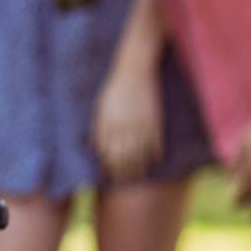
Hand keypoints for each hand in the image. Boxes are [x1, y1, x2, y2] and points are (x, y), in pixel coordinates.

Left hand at [92, 64, 163, 182]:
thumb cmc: (114, 89)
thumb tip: (95, 149)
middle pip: (122, 160)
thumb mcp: (101, 108)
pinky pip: (155, 146)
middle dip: (122, 173)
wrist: (134, 71)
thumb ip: (98, 129)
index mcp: (107, 125)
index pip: (107, 155)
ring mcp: (139, 127)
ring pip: (139, 157)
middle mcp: (122, 129)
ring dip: (139, 169)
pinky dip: (155, 156)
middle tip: (125, 179)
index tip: (110, 174)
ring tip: (140, 175)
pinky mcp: (154, 123)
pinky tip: (155, 161)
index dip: (108, 167)